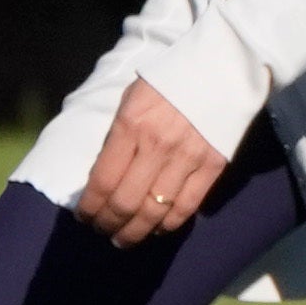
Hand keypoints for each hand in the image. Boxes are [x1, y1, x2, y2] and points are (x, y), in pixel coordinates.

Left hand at [70, 79, 227, 249]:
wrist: (221, 65)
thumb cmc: (170, 78)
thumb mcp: (132, 98)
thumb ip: (118, 136)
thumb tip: (105, 176)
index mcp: (131, 125)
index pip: (103, 181)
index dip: (90, 206)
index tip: (84, 216)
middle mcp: (157, 146)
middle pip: (126, 202)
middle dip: (109, 224)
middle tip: (102, 231)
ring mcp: (187, 158)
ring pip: (155, 211)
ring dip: (135, 232)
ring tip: (124, 239)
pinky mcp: (212, 166)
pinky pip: (186, 206)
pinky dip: (168, 225)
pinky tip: (156, 230)